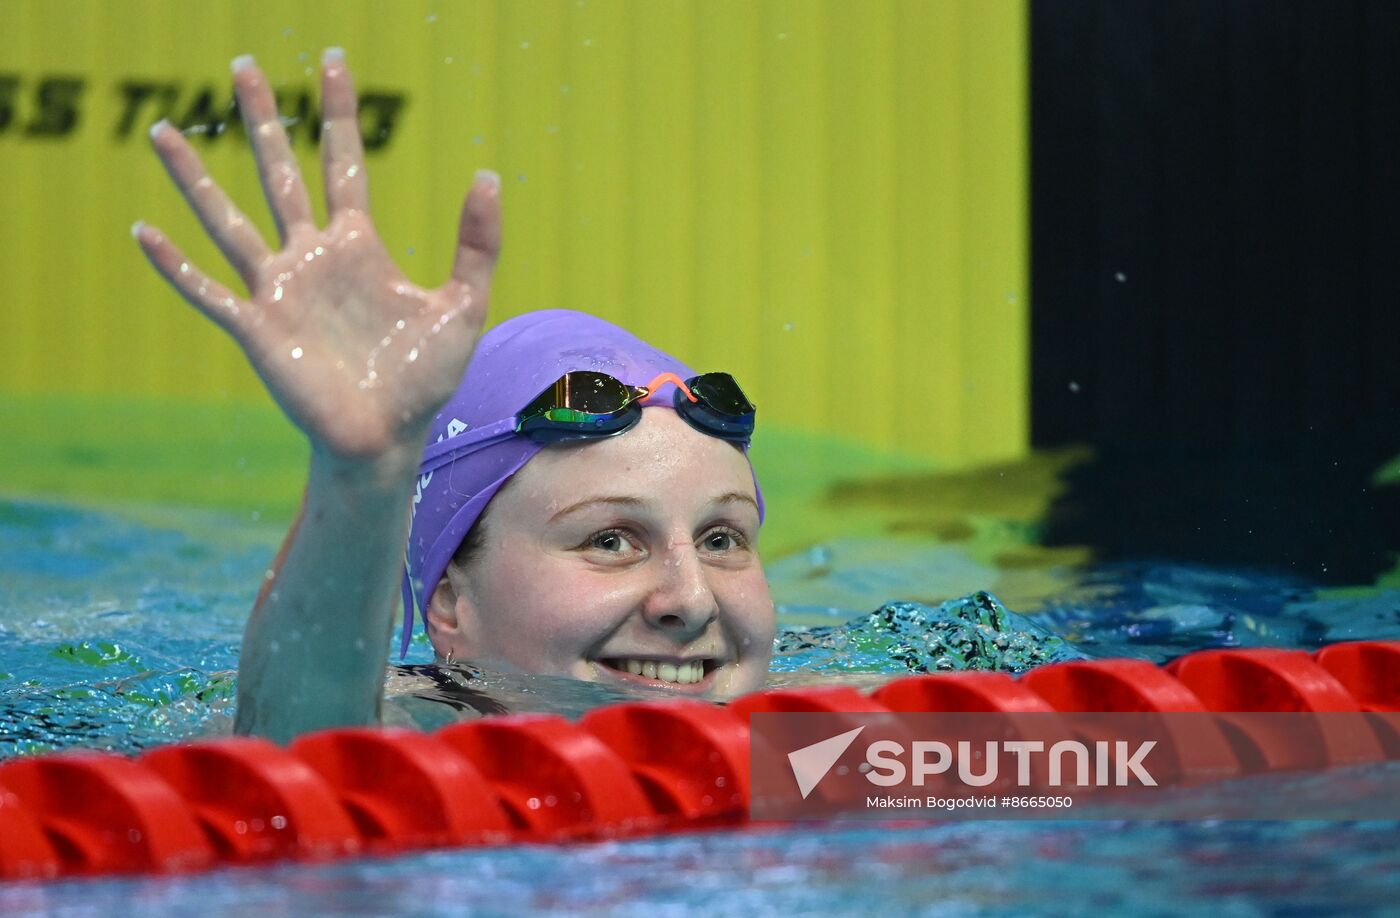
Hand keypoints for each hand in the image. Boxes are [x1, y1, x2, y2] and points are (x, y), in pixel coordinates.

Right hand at [134, 49, 499, 466]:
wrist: (389, 439)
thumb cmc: (424, 379)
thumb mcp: (464, 305)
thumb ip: (477, 245)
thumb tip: (487, 174)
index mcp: (358, 247)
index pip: (343, 164)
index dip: (338, 115)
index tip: (332, 63)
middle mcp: (311, 258)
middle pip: (279, 173)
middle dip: (263, 120)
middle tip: (241, 64)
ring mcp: (278, 290)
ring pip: (227, 220)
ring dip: (195, 178)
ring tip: (162, 130)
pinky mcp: (256, 328)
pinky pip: (207, 290)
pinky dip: (175, 264)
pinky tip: (143, 231)